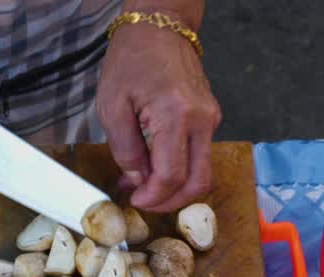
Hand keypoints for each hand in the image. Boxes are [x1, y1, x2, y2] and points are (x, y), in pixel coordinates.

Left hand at [97, 13, 220, 211]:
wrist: (160, 27)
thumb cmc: (132, 60)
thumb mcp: (112, 105)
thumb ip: (124, 149)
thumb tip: (137, 179)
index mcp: (176, 116)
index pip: (172, 176)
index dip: (153, 197)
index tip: (134, 199)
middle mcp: (202, 121)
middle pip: (198, 183)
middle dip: (170, 202)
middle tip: (144, 201)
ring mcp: (210, 120)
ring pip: (202, 173)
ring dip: (175, 187)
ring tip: (144, 182)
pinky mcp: (210, 119)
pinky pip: (199, 156)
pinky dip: (180, 169)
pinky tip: (154, 164)